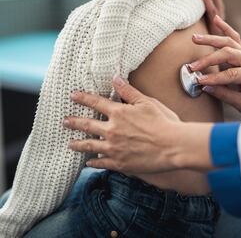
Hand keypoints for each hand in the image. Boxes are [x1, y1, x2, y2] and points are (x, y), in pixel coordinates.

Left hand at [64, 77, 212, 174]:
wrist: (173, 146)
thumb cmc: (164, 122)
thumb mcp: (147, 102)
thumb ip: (129, 91)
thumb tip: (115, 78)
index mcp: (119, 113)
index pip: (95, 103)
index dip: (82, 98)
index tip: (73, 95)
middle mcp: (112, 130)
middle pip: (87, 125)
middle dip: (74, 122)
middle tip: (65, 121)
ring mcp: (113, 148)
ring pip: (89, 146)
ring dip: (78, 144)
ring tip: (70, 144)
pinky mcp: (119, 163)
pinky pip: (100, 163)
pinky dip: (93, 162)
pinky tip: (88, 163)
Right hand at [190, 16, 240, 116]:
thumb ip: (223, 94)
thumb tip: (204, 86)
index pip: (232, 74)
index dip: (214, 78)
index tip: (199, 81)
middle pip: (229, 54)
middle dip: (209, 59)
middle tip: (192, 67)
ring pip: (229, 42)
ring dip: (211, 40)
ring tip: (195, 39)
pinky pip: (234, 37)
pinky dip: (225, 27)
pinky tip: (216, 19)